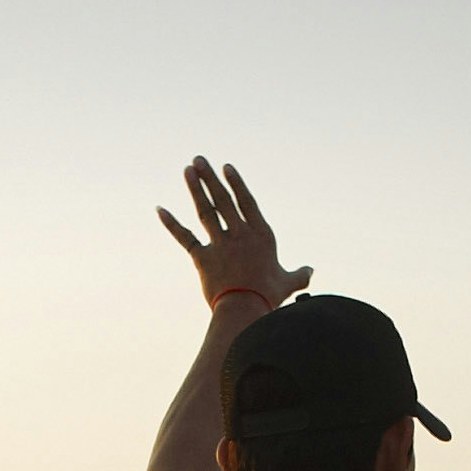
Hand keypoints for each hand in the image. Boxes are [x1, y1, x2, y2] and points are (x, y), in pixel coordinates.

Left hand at [156, 159, 306, 314]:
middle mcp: (239, 234)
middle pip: (223, 200)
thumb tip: (311, 272)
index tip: (226, 167)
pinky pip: (184, 237)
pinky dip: (171, 223)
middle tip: (199, 160)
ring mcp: (220, 244)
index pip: (246, 202)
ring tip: (188, 170)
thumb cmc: (268, 297)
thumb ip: (299, 275)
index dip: (236, 183)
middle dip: (210, 178)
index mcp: (260, 235)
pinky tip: (160, 209)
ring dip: (196, 189)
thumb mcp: (288, 283)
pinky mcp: (202, 258)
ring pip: (206, 211)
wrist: (245, 310)